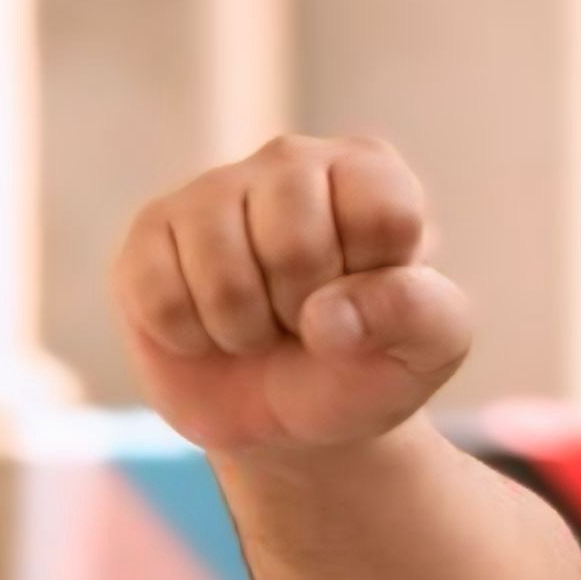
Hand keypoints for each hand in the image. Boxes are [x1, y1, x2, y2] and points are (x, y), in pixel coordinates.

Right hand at [109, 133, 471, 453]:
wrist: (294, 418)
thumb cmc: (367, 365)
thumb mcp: (429, 349)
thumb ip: (419, 315)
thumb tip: (328, 316)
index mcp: (368, 172)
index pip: (383, 213)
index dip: (376, 286)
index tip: (371, 303)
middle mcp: (290, 161)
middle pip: (295, 242)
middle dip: (305, 312)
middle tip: (307, 321)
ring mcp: (213, 190)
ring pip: (223, 273)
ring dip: (247, 331)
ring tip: (262, 326)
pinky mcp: (151, 232)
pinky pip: (162, 297)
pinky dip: (192, 338)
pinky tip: (210, 327)